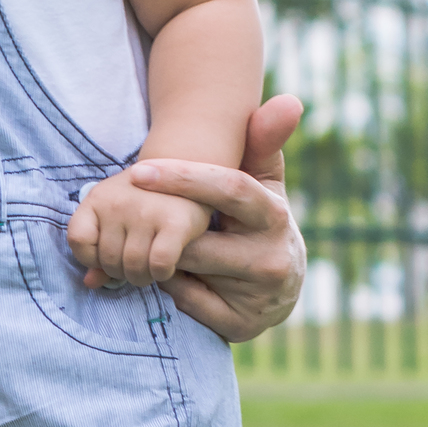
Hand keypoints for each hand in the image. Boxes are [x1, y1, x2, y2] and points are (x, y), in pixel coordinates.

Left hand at [68, 172, 211, 288]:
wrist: (188, 173)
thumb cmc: (146, 200)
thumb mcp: (116, 216)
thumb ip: (99, 250)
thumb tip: (90, 282)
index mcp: (97, 198)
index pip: (78, 241)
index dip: (91, 257)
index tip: (110, 255)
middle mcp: (118, 203)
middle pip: (108, 261)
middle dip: (122, 273)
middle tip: (136, 266)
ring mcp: (145, 212)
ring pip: (133, 267)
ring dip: (142, 277)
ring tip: (150, 269)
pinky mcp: (174, 223)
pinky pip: (159, 264)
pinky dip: (161, 274)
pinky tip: (166, 267)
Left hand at [124, 95, 305, 341]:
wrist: (281, 287)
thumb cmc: (259, 221)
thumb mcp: (263, 183)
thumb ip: (262, 142)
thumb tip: (289, 101)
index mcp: (275, 215)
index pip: (229, 189)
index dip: (183, 179)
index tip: (138, 171)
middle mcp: (272, 256)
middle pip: (196, 239)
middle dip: (162, 230)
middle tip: (138, 220)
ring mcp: (259, 296)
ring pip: (185, 271)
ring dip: (163, 257)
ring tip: (162, 246)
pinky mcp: (242, 326)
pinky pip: (186, 302)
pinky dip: (174, 288)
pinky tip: (178, 276)